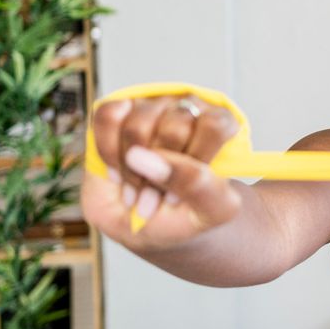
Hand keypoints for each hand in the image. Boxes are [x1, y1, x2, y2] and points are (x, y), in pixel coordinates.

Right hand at [80, 94, 242, 249]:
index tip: (181, 194)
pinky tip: (117, 172)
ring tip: (137, 190)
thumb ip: (195, 184)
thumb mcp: (210, 210)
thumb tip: (146, 157)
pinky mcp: (118, 108)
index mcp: (222, 125)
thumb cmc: (187, 213)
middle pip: (174, 127)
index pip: (214, 126)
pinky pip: (107, 116)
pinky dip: (108, 153)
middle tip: (156, 197)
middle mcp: (188, 108)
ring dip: (131, 169)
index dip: (194, 162)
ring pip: (137, 124)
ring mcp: (152, 105)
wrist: (151, 223)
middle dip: (160, 173)